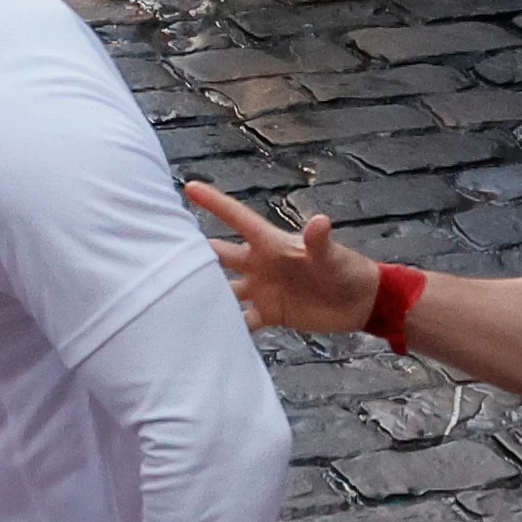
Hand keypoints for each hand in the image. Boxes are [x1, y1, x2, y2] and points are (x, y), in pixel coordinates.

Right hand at [184, 180, 380, 332]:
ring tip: (173, 298)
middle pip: (219, 254)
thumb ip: (321, 241)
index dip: (215, 203)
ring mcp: (261, 288)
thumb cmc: (347, 270)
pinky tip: (206, 335)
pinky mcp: (269, 313)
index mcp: (271, 244)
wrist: (360, 302)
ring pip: (224, 288)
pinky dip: (226, 327)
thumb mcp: (332, 255)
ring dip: (204, 292)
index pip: (237, 219)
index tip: (190, 186)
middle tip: (161, 251)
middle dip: (194, 251)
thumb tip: (320, 221)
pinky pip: (241, 320)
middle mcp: (260, 263)